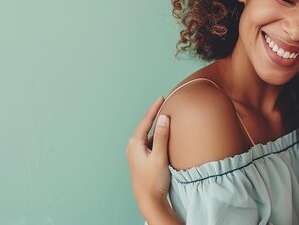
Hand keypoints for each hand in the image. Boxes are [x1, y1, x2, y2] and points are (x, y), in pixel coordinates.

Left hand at [126, 97, 176, 222]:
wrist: (148, 200)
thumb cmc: (153, 180)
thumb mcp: (159, 157)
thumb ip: (162, 136)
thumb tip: (163, 117)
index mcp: (135, 144)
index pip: (146, 121)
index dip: (154, 108)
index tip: (161, 98)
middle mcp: (133, 147)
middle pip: (145, 125)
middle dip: (154, 114)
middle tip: (164, 103)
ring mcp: (136, 154)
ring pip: (147, 134)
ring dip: (155, 125)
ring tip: (165, 115)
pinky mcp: (142, 160)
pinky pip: (149, 142)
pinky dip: (156, 135)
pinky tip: (163, 135)